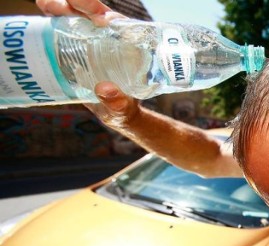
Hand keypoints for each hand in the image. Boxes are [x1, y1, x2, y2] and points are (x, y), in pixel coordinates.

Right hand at [36, 1, 139, 128]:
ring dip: (64, 7)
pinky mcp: (79, 47)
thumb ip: (117, 103)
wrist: (115, 114)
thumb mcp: (122, 109)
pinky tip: (43, 10)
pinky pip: (67, 27)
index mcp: (129, 51)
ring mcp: (94, 42)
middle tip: (63, 4)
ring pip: (80, 17)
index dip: (109, 19)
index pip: (121, 27)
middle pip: (97, 16)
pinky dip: (55, 16)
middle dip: (82, 6)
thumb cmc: (124, 110)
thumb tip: (104, 89)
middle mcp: (112, 42)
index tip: (101, 20)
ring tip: (46, 4)